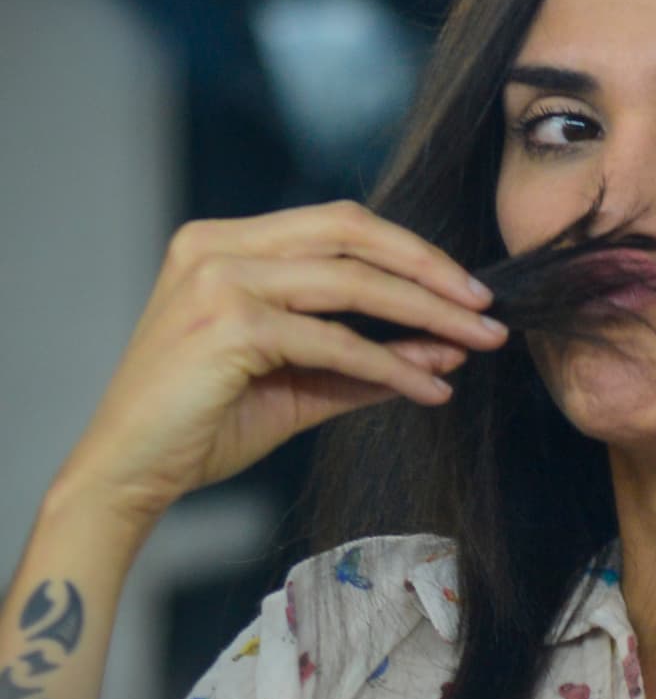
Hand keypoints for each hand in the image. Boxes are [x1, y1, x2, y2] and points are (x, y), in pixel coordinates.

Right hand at [55, 202, 507, 534]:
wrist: (126, 474)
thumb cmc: (201, 426)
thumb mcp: (296, 384)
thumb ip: (364, 361)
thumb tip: (444, 351)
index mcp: (223, 242)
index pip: (338, 224)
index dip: (408, 250)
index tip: (465, 288)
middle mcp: (216, 246)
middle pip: (351, 232)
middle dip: (429, 268)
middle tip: (486, 307)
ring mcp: (219, 280)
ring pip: (351, 283)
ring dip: (425, 314)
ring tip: (475, 344)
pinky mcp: (228, 327)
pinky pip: (335, 342)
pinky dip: (391, 364)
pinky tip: (428, 388)